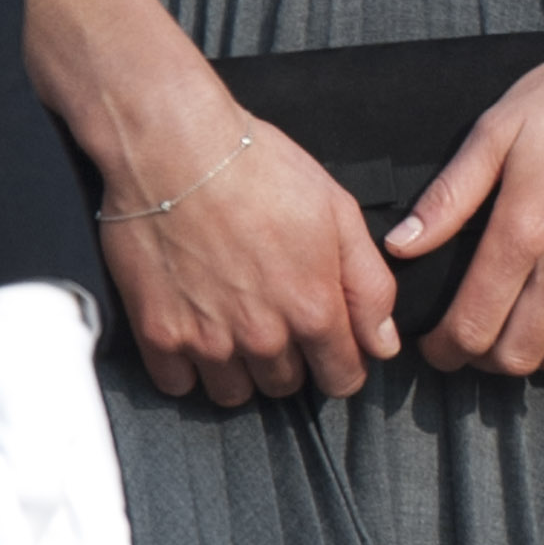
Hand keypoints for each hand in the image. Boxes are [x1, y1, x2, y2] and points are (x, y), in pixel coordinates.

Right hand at [103, 113, 399, 406]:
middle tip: (277, 316)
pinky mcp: (159, 335)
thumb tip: (384, 345)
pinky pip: (179, 385)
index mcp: (313, 308)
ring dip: (240, 370)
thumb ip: (368, 285)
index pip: (342, 379)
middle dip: (290, 361)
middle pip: (286, 387)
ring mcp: (207, 341)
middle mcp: (262, 337)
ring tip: (235, 324)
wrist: (177, 149)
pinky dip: (188, 367)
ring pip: (234, 394)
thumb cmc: (260, 169)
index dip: (343, 364)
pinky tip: (196, 328)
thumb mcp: (338, 212)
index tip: (331, 346)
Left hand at [388, 0, 543, 376]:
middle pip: (516, 356)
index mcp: (526, 229)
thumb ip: (450, 195)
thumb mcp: (500, 127)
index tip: (436, 343)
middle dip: (482, 358)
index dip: (445, 348)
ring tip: (521, 328)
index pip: (472, 325)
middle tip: (473, 337)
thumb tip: (402, 244)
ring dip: (535, 355)